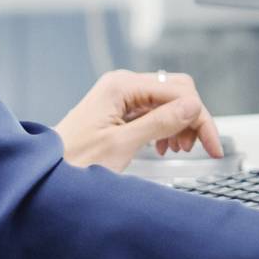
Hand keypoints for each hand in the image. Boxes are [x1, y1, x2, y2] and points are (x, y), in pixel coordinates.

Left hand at [57, 69, 221, 169]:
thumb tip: (193, 107)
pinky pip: (154, 111)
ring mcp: (120, 96)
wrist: (46, 173)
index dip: (200, 118)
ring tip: (178, 148)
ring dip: (179, 124)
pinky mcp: (119, 109)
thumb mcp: (122, 144)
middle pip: (177, 92)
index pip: (179, 92)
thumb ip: (159, 123)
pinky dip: (165, 127)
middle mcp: (122, 85)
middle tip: (199, 147)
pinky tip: (164, 145)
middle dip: (192, 119)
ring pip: (168, 101)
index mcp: (122, 86)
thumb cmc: (73, 161)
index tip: (212, 145)